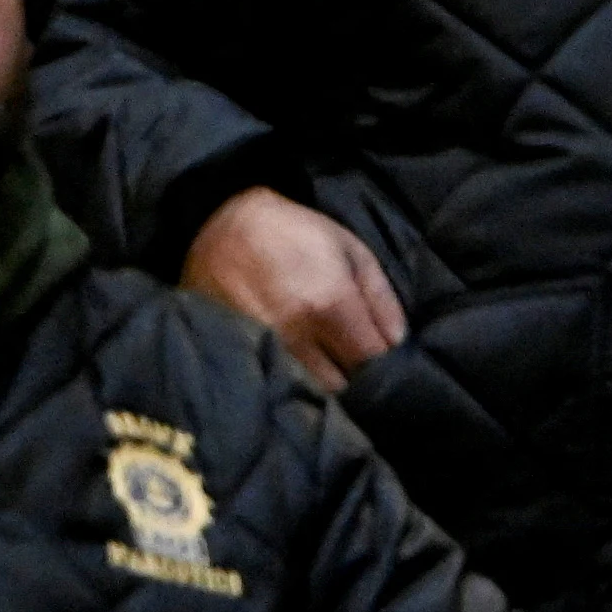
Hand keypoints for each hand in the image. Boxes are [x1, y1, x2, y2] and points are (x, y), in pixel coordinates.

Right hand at [183, 188, 405, 387]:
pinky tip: (292, 362)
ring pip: (307, 389)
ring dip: (320, 380)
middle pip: (339, 384)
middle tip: (350, 360)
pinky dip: (289, 379)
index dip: (382, 364)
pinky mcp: (235, 350)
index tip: (379, 355)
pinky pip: (275, 380)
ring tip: (321, 362)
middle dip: (351, 376)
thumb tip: (396, 341)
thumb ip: (381, 297)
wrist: (215, 222)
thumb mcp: (349, 248)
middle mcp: (298, 331)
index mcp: (331, 302)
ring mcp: (262, 344)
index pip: (371, 360)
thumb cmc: (291, 229)